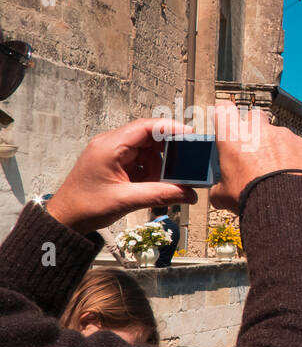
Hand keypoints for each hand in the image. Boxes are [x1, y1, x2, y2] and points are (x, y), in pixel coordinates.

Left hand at [45, 118, 197, 234]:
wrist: (66, 218)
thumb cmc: (86, 207)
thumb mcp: (126, 201)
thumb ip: (160, 195)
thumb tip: (188, 194)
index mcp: (110, 147)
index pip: (145, 127)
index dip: (170, 128)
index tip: (191, 135)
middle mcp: (111, 144)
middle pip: (150, 138)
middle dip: (168, 153)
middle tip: (184, 167)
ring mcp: (113, 153)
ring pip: (148, 151)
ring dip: (160, 167)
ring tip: (162, 185)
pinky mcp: (116, 163)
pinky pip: (141, 162)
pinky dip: (151, 173)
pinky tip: (152, 187)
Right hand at [208, 101, 301, 211]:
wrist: (284, 203)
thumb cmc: (250, 195)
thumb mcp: (223, 194)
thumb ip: (219, 186)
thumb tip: (217, 193)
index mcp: (233, 135)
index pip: (223, 109)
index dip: (225, 115)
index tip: (228, 123)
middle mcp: (258, 129)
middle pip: (254, 117)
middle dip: (254, 128)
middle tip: (254, 147)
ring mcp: (282, 134)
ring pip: (277, 133)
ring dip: (276, 145)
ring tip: (276, 167)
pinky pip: (296, 145)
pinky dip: (294, 155)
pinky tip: (292, 171)